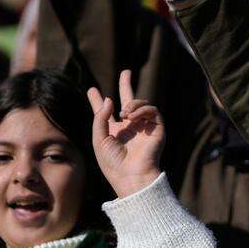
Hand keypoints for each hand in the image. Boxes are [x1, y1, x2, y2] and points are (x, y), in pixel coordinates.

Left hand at [87, 70, 164, 197]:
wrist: (132, 174)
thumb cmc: (113, 162)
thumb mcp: (98, 139)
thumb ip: (100, 117)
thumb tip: (111, 99)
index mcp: (114, 131)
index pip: (106, 113)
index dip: (97, 101)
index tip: (92, 91)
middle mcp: (129, 127)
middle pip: (128, 101)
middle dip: (126, 86)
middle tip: (126, 72)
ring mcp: (143, 127)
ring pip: (140, 104)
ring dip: (132, 104)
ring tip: (125, 113)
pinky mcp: (156, 128)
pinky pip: (152, 110)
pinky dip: (142, 109)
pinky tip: (132, 117)